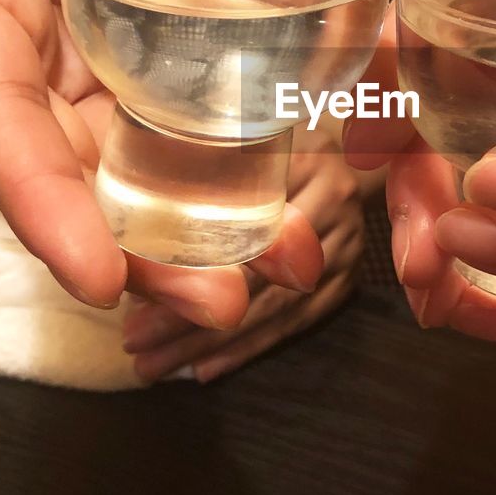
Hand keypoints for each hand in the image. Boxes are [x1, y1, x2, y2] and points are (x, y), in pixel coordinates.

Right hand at [0, 0, 323, 324]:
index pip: (0, 124)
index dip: (43, 204)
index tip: (96, 277)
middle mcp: (22, 70)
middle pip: (73, 180)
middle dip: (142, 252)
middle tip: (223, 307)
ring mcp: (78, 81)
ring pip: (124, 175)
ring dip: (192, 234)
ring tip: (279, 276)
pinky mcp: (127, 74)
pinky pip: (165, 136)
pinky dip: (218, 177)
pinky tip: (286, 213)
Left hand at [122, 126, 364, 380]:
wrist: (366, 141)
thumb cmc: (276, 133)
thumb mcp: (249, 127)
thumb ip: (212, 161)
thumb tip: (129, 223)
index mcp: (302, 158)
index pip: (248, 225)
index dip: (190, 264)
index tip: (132, 293)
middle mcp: (332, 199)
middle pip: (259, 276)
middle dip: (191, 320)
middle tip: (134, 346)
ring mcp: (348, 241)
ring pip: (277, 308)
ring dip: (214, 344)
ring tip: (157, 367)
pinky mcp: (351, 275)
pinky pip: (301, 322)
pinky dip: (251, 349)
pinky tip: (206, 367)